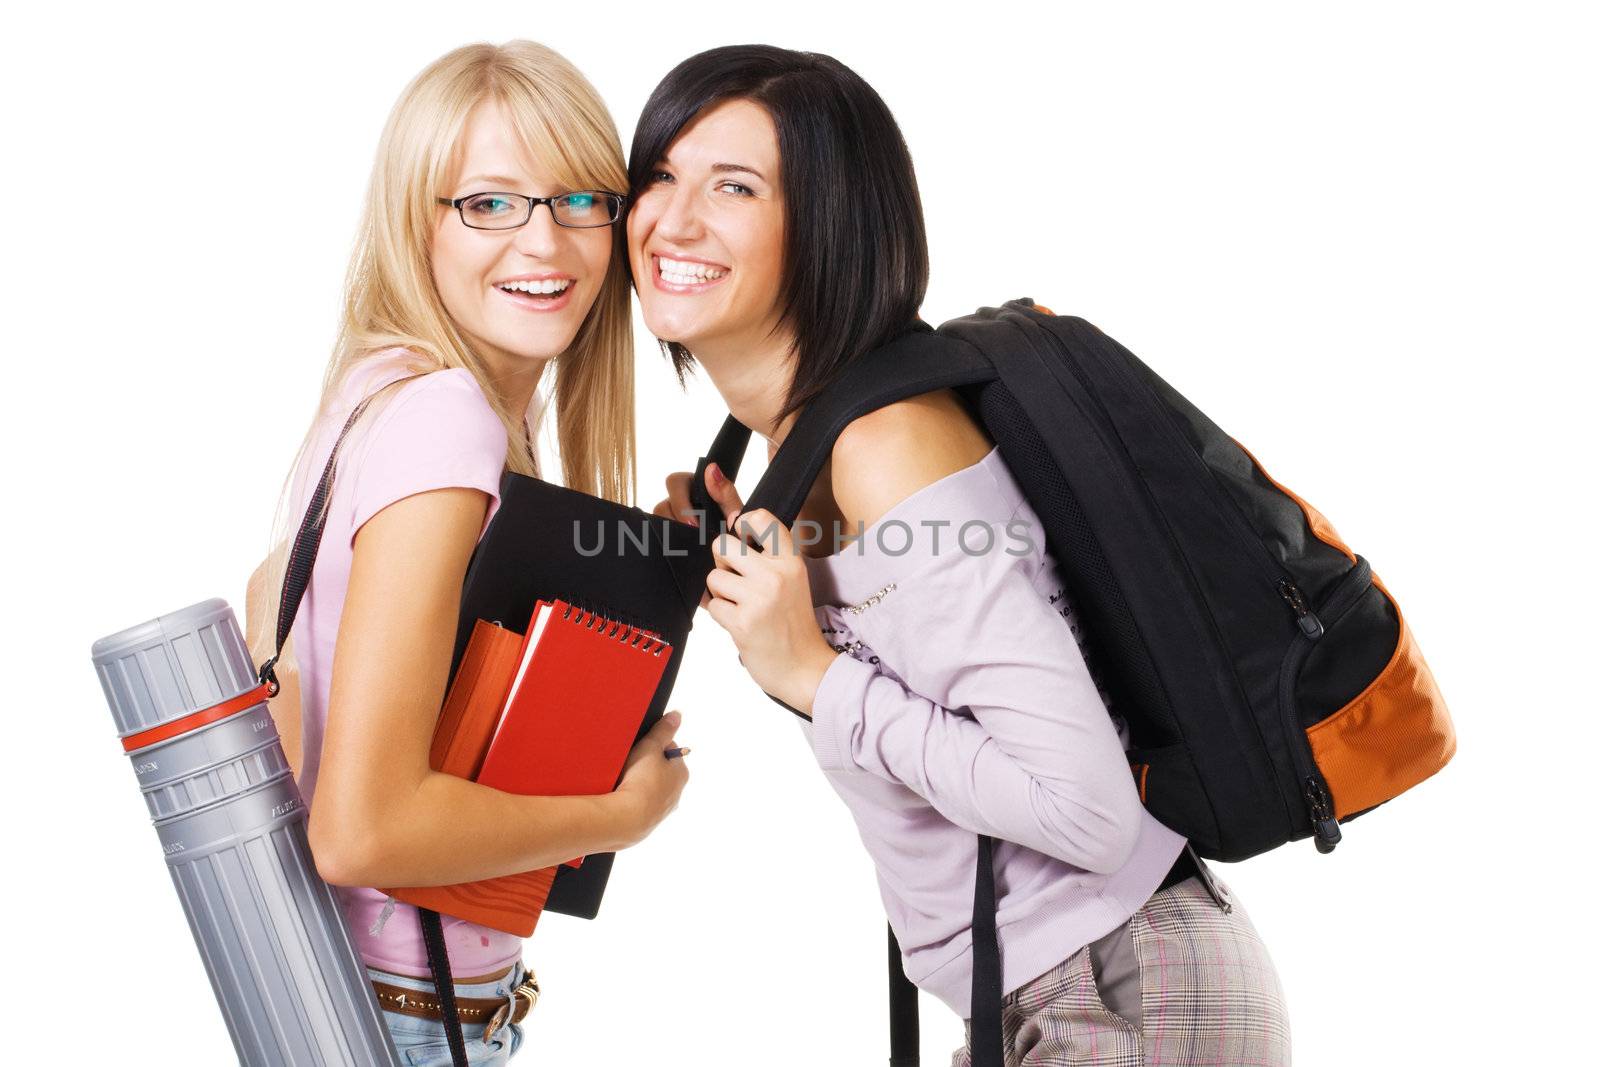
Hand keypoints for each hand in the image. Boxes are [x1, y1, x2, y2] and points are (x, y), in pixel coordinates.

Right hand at [613, 711, 689, 847]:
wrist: (627, 818)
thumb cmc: (641, 780)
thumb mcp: (651, 747)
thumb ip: (663, 730)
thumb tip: (677, 715)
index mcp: (681, 772)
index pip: (670, 750)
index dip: (654, 745)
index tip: (641, 746)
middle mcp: (677, 792)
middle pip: (661, 771)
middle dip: (646, 766)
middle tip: (630, 762)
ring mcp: (663, 809)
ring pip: (650, 789)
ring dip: (639, 784)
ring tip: (623, 780)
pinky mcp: (649, 822)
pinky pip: (640, 805)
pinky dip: (633, 800)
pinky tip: (621, 797)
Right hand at [652, 462, 744, 606]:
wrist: (739, 561)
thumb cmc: (737, 531)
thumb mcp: (734, 512)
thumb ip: (725, 492)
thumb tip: (711, 469)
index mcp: (692, 489)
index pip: (674, 482)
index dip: (680, 501)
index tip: (694, 524)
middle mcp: (677, 504)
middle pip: (661, 505)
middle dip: (674, 523)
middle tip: (692, 540)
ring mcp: (670, 523)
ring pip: (656, 524)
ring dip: (670, 537)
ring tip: (688, 551)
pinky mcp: (667, 542)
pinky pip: (656, 543)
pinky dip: (665, 550)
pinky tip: (679, 559)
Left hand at [704, 509, 838, 716]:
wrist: (804, 668)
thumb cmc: (793, 625)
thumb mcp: (792, 581)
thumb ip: (767, 557)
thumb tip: (730, 525)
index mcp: (791, 562)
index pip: (762, 519)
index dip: (742, 523)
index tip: (740, 536)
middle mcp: (776, 575)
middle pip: (723, 545)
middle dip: (721, 562)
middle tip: (735, 580)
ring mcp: (759, 599)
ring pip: (713, 578)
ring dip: (720, 594)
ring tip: (741, 607)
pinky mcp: (743, 622)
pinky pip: (712, 606)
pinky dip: (721, 616)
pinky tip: (740, 624)